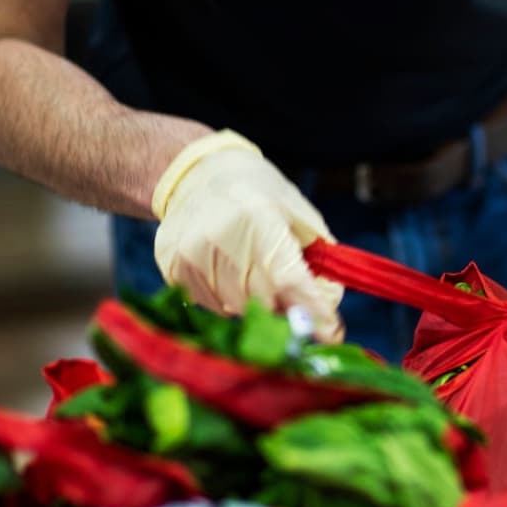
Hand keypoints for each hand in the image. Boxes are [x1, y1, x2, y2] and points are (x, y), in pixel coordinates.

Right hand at [152, 130, 344, 340]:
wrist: (195, 173)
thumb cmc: (258, 192)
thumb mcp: (299, 214)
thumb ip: (320, 259)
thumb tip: (328, 307)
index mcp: (257, 216)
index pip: (288, 278)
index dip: (311, 310)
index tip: (332, 333)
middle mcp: (220, 236)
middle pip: (265, 301)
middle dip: (287, 306)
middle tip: (293, 293)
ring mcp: (191, 255)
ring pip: (239, 309)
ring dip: (257, 302)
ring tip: (255, 270)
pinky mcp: (173, 268)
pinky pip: (213, 306)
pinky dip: (230, 299)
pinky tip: (230, 270)